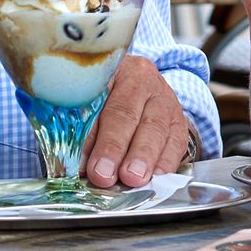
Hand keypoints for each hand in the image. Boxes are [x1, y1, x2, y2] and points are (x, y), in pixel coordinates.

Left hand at [83, 57, 191, 188]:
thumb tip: (72, 165)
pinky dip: (165, 163)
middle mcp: (141, 80)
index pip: (96, 101)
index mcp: (110, 70)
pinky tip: (155, 178)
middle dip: (114, 148)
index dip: (88, 135)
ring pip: (154, 128)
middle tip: (103, 174)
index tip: (80, 162)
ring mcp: (164, 99)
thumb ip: (78, 130)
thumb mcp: (86, 100)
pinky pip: (175, 142)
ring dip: (142, 158)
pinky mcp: (178, 120)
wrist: (137, 85)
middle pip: (126, 114)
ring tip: (132, 179)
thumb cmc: (103, 96)